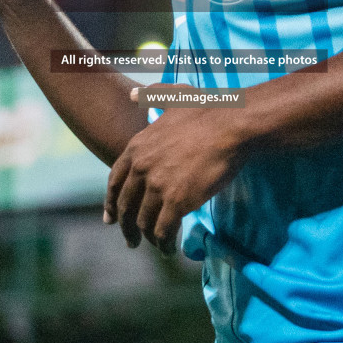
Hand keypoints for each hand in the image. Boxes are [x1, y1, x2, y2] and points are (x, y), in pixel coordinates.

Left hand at [103, 90, 246, 252]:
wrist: (231, 125)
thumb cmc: (207, 110)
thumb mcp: (173, 97)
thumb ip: (151, 96)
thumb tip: (133, 93)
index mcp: (137, 147)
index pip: (114, 181)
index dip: (110, 202)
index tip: (110, 218)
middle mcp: (141, 169)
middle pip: (125, 206)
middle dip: (125, 227)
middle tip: (129, 241)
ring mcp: (158, 186)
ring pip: (144, 221)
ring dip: (147, 238)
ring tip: (154, 246)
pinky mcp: (177, 202)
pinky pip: (164, 230)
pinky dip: (164, 243)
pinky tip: (168, 249)